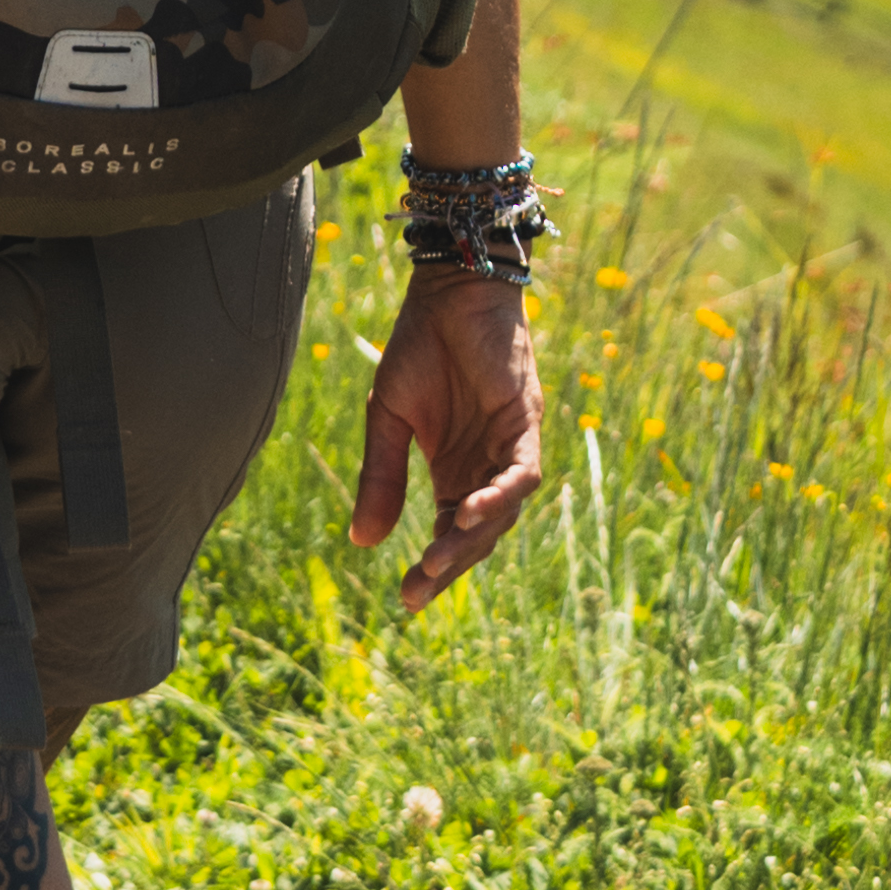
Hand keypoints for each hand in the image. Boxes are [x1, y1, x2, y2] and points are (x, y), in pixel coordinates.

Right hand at [351, 261, 545, 608]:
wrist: (448, 292)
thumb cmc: (420, 348)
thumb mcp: (387, 419)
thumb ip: (381, 478)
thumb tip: (364, 544)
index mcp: (455, 469)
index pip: (449, 533)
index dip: (434, 566)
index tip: (406, 597)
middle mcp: (486, 465)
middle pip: (477, 534)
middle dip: (449, 565)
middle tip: (417, 592)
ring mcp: (510, 445)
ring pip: (502, 512)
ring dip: (471, 539)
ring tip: (436, 562)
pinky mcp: (526, 420)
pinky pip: (523, 473)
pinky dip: (499, 496)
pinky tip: (466, 512)